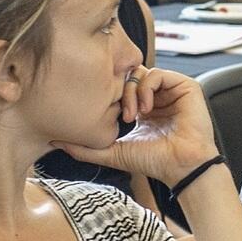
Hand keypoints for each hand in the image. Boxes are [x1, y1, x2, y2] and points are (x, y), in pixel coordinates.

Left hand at [50, 65, 221, 185]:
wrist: (181, 167)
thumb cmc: (154, 162)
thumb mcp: (113, 152)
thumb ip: (86, 148)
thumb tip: (56, 141)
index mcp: (142, 109)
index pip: (121, 87)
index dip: (111, 95)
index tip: (109, 114)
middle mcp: (156, 97)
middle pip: (130, 76)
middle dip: (121, 92)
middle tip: (123, 116)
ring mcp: (171, 91)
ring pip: (142, 73)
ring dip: (133, 91)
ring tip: (135, 114)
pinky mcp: (185, 86)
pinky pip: (158, 73)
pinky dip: (147, 87)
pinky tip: (147, 108)